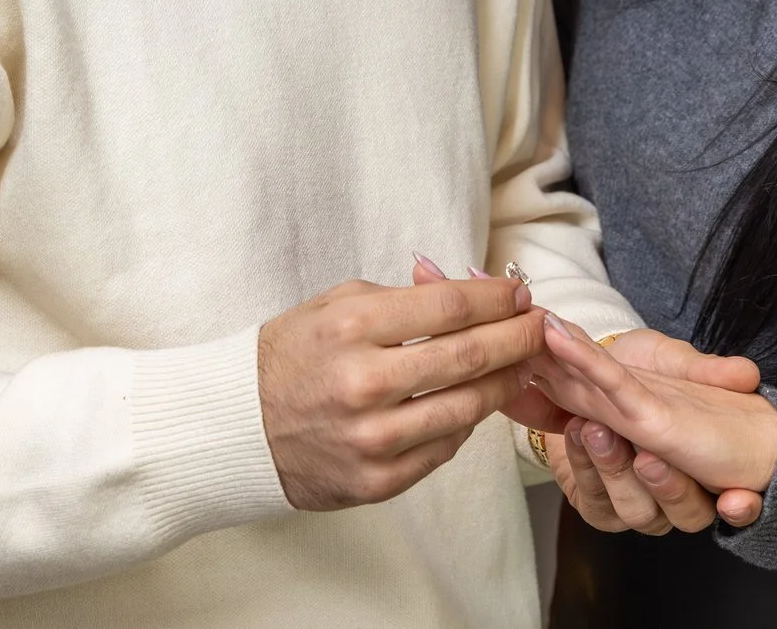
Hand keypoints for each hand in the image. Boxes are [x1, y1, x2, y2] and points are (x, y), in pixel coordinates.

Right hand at [258, 274, 544, 510]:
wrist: (236, 427)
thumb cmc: (291, 356)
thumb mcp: (334, 304)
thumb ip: (402, 298)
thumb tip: (473, 294)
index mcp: (352, 327)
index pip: (449, 307)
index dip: (495, 300)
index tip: (519, 295)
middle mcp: (364, 383)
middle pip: (468, 356)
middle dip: (516, 338)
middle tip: (540, 327)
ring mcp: (372, 438)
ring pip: (466, 408)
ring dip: (504, 383)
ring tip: (522, 366)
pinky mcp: (376, 481)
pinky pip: (443, 450)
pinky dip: (465, 424)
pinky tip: (476, 403)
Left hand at [527, 312, 776, 498]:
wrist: (579, 370)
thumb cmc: (637, 369)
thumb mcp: (670, 359)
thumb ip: (704, 369)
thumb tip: (748, 374)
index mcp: (709, 466)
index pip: (741, 503)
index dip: (743, 508)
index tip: (736, 499)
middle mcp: (679, 495)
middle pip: (689, 516)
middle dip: (669, 488)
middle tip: (648, 457)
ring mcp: (640, 505)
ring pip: (639, 513)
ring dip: (617, 472)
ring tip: (597, 431)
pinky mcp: (599, 506)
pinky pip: (597, 505)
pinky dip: (585, 468)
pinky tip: (577, 431)